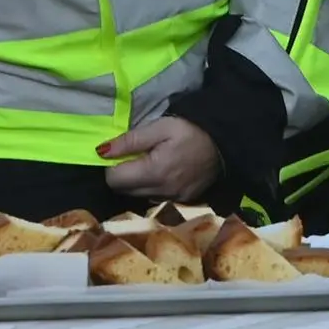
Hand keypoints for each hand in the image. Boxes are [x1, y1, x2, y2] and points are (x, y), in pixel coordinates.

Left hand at [99, 115, 223, 203]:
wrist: (226, 141)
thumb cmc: (191, 130)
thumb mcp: (160, 127)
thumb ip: (130, 140)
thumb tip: (101, 152)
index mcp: (153, 172)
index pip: (113, 179)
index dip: (112, 166)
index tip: (121, 154)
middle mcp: (160, 191)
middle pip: (124, 191)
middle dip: (123, 175)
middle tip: (135, 158)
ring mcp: (172, 198)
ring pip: (138, 196)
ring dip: (137, 183)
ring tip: (149, 165)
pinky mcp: (183, 200)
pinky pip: (155, 198)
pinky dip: (152, 188)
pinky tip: (163, 174)